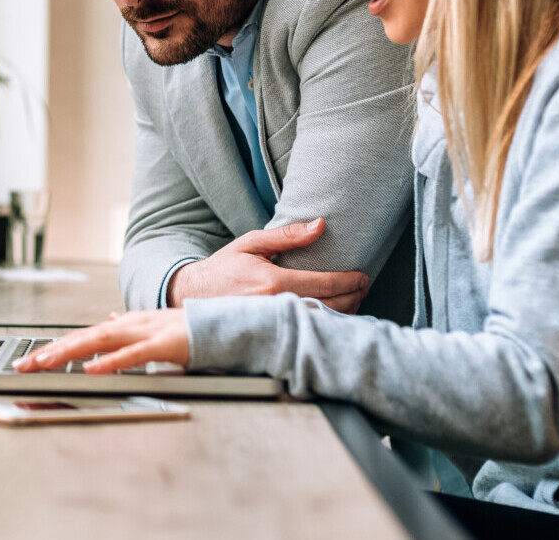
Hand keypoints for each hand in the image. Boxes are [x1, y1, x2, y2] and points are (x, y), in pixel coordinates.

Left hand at [12, 309, 190, 373]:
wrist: (222, 325)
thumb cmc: (186, 330)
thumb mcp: (150, 328)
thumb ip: (126, 328)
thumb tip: (107, 320)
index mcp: (124, 325)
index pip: (82, 336)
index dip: (55, 347)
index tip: (30, 360)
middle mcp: (129, 325)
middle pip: (83, 337)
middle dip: (51, 351)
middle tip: (24, 365)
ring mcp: (145, 333)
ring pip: (100, 341)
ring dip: (70, 352)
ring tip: (46, 362)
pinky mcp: (163, 345)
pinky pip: (133, 355)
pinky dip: (110, 362)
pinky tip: (91, 369)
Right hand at [168, 218, 370, 312]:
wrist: (195, 296)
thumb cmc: (224, 268)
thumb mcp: (252, 243)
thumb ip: (287, 236)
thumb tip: (320, 225)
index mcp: (273, 282)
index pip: (324, 284)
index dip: (350, 281)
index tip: (363, 276)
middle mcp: (276, 307)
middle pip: (329, 306)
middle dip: (354, 297)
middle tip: (363, 287)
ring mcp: (275, 324)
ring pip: (321, 323)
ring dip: (344, 312)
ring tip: (354, 299)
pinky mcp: (272, 333)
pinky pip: (307, 331)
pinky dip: (326, 324)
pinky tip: (334, 316)